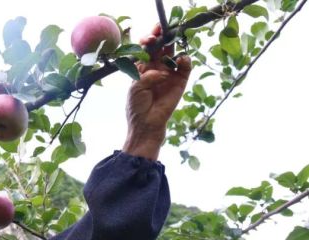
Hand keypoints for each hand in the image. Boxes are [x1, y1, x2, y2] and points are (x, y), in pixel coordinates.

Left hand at [123, 25, 191, 160]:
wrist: (147, 125)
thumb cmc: (137, 107)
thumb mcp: (136, 88)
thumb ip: (147, 76)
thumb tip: (163, 72)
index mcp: (142, 68)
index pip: (146, 49)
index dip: (148, 40)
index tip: (149, 37)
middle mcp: (156, 68)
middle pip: (161, 46)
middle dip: (162, 36)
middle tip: (163, 31)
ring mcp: (169, 73)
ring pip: (174, 53)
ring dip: (174, 45)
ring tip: (172, 41)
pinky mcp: (180, 81)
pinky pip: (185, 66)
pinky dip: (185, 61)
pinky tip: (181, 60)